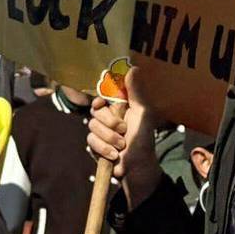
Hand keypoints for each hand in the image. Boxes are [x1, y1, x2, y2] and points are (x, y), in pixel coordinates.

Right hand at [87, 65, 161, 207]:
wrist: (139, 165)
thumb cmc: (143, 138)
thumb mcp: (143, 113)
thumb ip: (136, 92)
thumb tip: (132, 68)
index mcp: (118, 106)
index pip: (100, 96)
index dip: (99, 100)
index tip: (101, 104)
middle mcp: (107, 117)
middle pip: (95, 112)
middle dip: (110, 123)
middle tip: (123, 130)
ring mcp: (100, 131)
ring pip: (92, 127)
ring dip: (109, 138)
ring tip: (121, 146)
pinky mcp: (94, 146)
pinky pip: (90, 141)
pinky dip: (104, 148)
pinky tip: (114, 155)